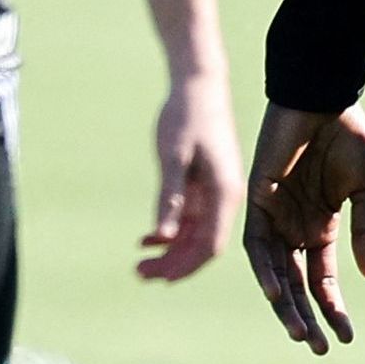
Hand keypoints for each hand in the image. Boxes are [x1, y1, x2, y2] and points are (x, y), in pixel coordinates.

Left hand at [138, 70, 234, 282]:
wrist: (198, 85)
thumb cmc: (186, 116)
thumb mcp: (173, 157)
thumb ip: (170, 197)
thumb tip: (163, 237)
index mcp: (225, 193)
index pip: (210, 246)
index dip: (185, 267)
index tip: (157, 277)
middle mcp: (224, 198)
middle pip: (202, 246)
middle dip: (173, 265)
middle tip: (138, 273)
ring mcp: (214, 193)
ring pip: (194, 236)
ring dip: (169, 252)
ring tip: (139, 263)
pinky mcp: (202, 186)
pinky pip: (189, 220)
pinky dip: (169, 232)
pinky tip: (146, 240)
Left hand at [242, 103, 364, 352]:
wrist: (322, 96)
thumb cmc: (347, 135)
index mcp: (321, 228)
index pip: (323, 281)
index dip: (334, 309)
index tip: (347, 338)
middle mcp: (294, 228)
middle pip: (297, 285)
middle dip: (308, 318)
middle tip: (319, 349)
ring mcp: (274, 217)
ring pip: (276, 272)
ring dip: (286, 304)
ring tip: (301, 334)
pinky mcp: (256, 200)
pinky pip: (257, 244)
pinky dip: (266, 270)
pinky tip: (278, 293)